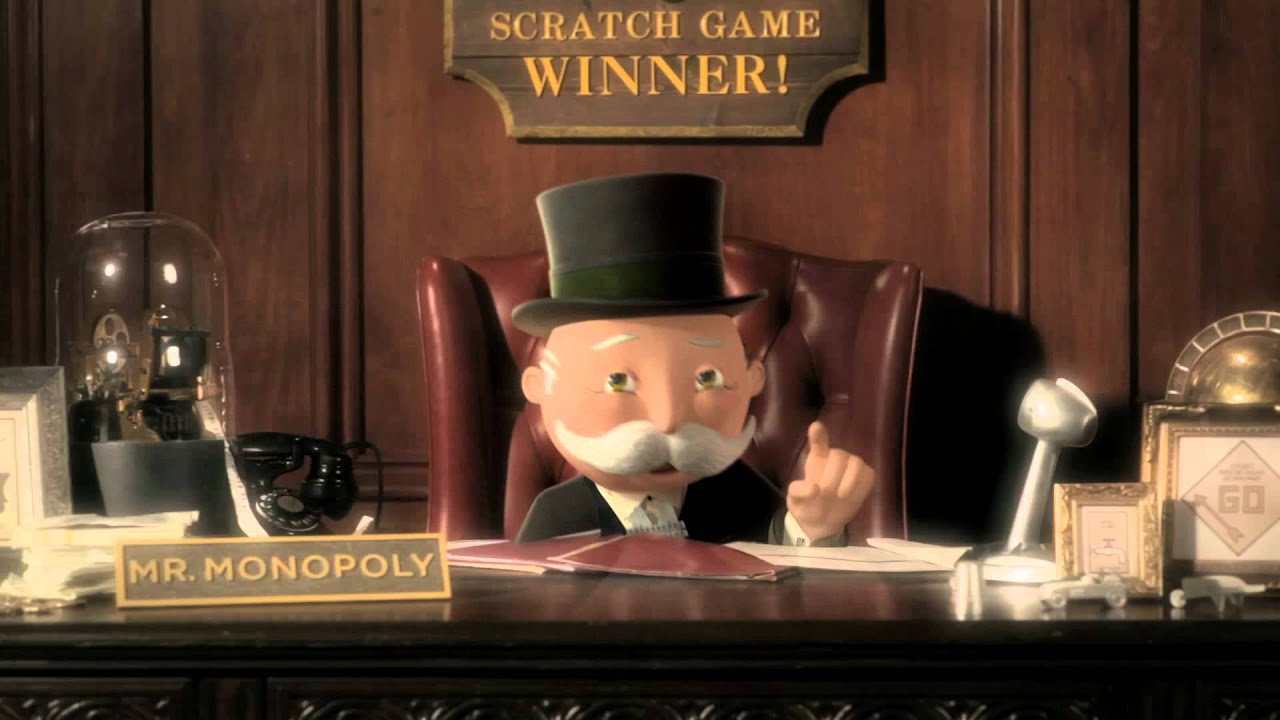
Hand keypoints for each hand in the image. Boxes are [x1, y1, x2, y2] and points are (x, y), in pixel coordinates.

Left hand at [786, 421, 875, 540]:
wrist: (823, 522)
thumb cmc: (808, 505)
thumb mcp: (795, 501)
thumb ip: (798, 492)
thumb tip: (814, 488)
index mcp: (817, 457)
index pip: (819, 441)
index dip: (818, 434)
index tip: (816, 427)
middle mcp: (836, 456)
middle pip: (838, 456)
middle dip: (832, 477)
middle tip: (825, 494)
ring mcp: (852, 464)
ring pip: (856, 463)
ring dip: (848, 482)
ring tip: (839, 496)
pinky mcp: (866, 475)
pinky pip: (868, 475)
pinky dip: (860, 488)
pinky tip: (851, 497)